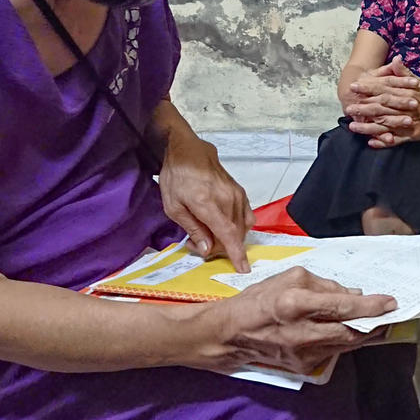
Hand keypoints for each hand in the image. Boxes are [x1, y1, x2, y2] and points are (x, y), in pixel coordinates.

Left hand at [158, 134, 253, 272]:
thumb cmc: (176, 176)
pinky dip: (238, 226)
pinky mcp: (240, 191)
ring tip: (207, 234)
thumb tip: (207, 249)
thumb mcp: (173, 206)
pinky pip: (246, 216)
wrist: (187, 149)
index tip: (243, 269)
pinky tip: (223, 225)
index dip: (237, 254)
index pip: (228, 234)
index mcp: (208, 203)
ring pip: (241, 227)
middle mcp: (227, 199)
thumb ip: (193, 229)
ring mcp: (237, 194)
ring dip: (227, 237)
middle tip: (198, 244)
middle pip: (234, 235)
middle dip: (220, 247)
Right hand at [197, 267, 395, 374]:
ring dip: (365, 334)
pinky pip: (333, 352)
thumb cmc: (258, 300)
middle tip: (392, 314)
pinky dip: (345, 341)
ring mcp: (303, 352)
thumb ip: (323, 284)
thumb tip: (351, 293)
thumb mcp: (289, 278)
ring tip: (379, 322)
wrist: (232, 334)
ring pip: (346, 344)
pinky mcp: (303, 365)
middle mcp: (301, 331)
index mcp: (296, 303)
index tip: (390, 302)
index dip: (370, 305)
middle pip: (350, 331)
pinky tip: (352, 332)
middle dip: (376, 323)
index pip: (343, 306)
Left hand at [347, 57, 419, 147]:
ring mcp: (407, 123)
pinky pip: (395, 140)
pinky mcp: (410, 136)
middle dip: (363, 108)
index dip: (368, 88)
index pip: (383, 89)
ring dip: (368, 126)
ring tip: (353, 126)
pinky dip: (383, 141)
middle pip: (381, 107)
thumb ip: (404, 73)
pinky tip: (370, 142)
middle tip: (348, 107)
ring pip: (385, 124)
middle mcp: (404, 108)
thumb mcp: (419, 82)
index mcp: (405, 94)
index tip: (354, 86)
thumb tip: (395, 59)